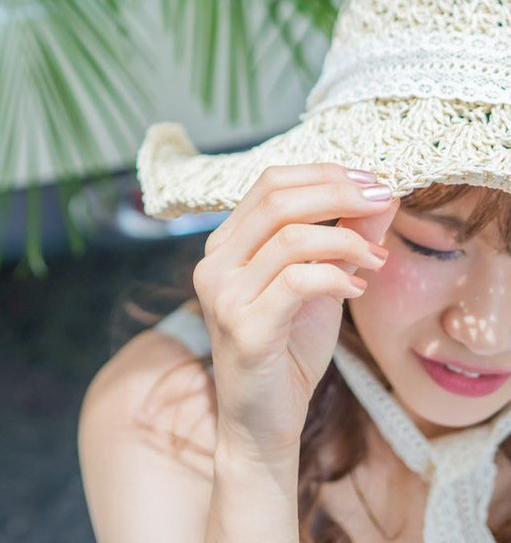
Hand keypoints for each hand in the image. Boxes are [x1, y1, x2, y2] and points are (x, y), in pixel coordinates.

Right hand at [192, 162, 399, 458]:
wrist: (263, 423)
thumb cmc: (288, 350)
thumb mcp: (320, 282)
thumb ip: (344, 238)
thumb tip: (383, 196)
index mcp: (226, 243)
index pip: (271, 183)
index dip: (324, 174)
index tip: (372, 182)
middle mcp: (215, 262)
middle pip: (278, 199)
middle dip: (339, 194)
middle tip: (383, 201)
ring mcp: (224, 295)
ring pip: (290, 238)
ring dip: (347, 241)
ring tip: (377, 259)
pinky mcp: (244, 328)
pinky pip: (296, 282)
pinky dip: (336, 276)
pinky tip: (357, 288)